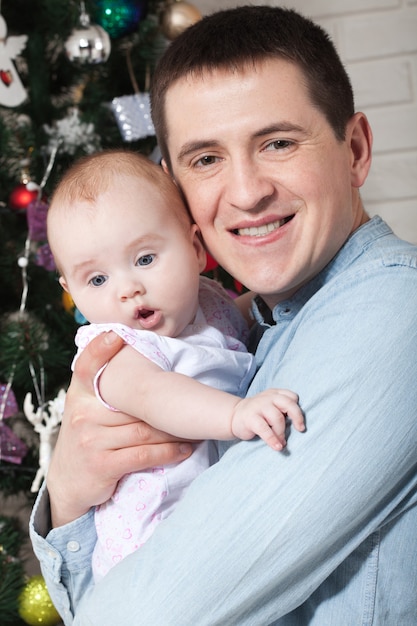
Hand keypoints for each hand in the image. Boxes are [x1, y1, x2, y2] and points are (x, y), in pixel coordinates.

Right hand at [47, 332, 192, 527]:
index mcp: (79, 396)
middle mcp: (83, 415)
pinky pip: (144, 454)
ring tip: (195, 428)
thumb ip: (106, 391)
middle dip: (164, 406)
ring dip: (173, 431)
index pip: (86, 368)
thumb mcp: (86, 409)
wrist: (67, 483)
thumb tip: (146, 366)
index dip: (99, 350)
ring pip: (144, 430)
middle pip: (134, 404)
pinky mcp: (103, 465)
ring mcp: (91, 440)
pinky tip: (184, 449)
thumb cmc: (88, 437)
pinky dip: (168, 452)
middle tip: (191, 400)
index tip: (116, 335)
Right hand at [231, 389, 304, 449]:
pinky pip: (264, 429)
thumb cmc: (258, 414)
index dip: (297, 409)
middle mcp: (267, 398)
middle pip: (288, 404)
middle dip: (297, 417)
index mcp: (274, 394)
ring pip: (278, 418)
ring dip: (282, 433)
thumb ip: (283, 411)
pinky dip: (272, 439)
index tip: (299, 423)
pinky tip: (277, 447)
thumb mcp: (271, 407)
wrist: (234, 416)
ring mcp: (258, 406)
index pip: (291, 397)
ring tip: (282, 442)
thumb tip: (299, 427)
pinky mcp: (250, 418)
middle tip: (301, 429)